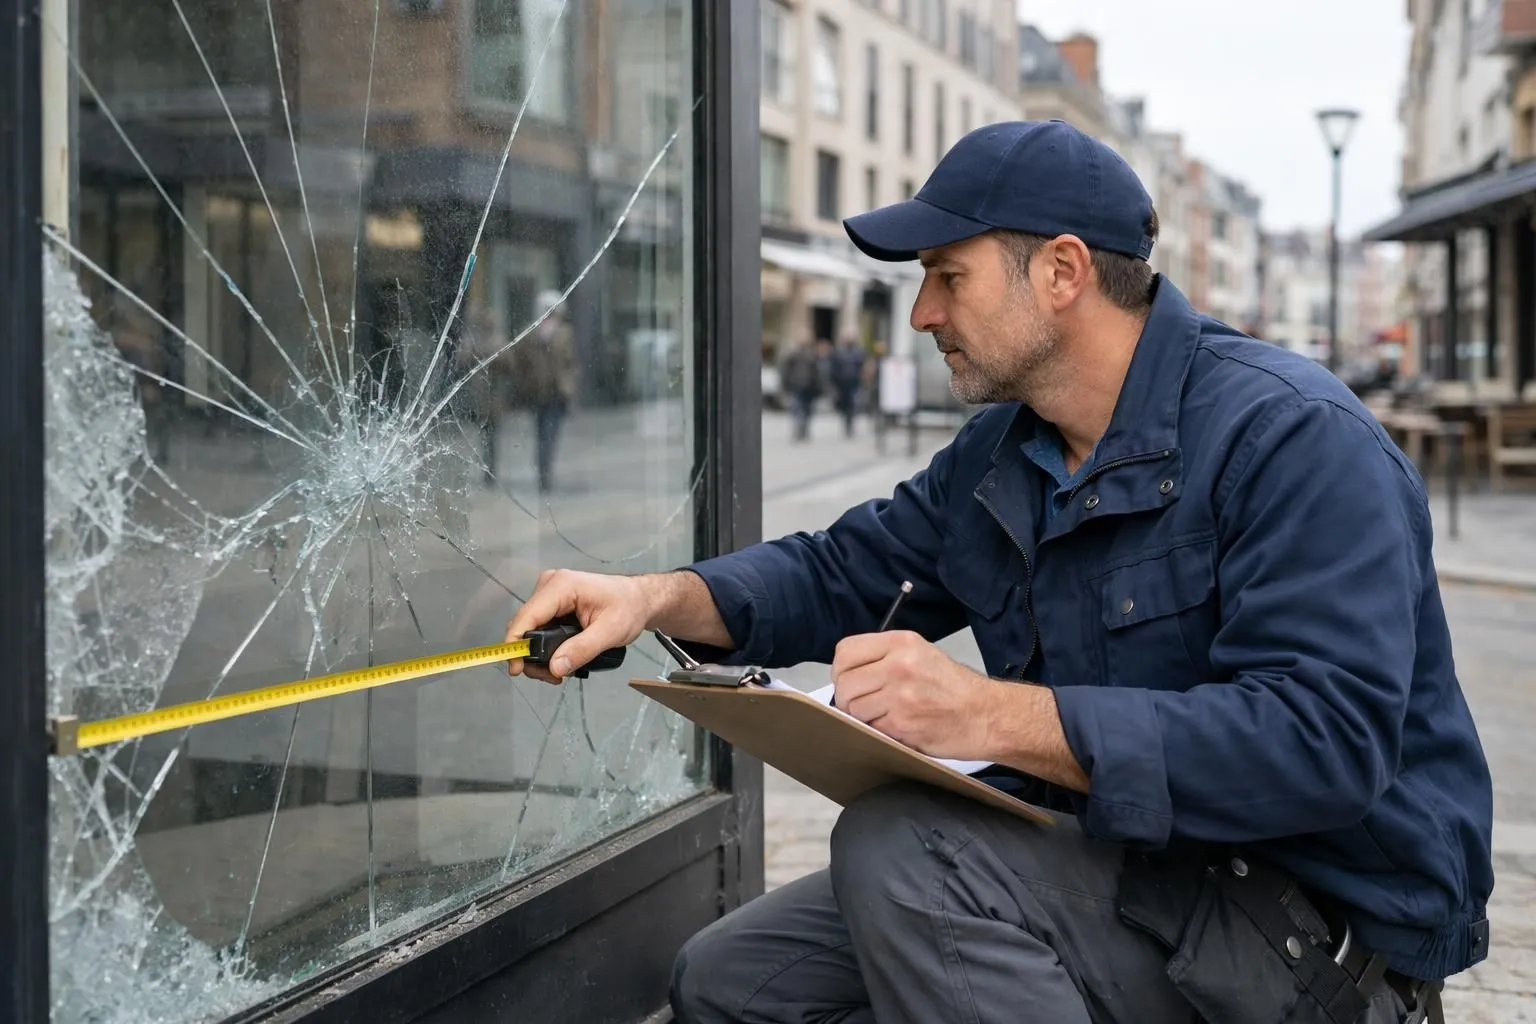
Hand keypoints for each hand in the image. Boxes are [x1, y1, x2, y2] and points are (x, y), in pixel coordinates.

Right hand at [505, 569, 651, 682]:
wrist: (638, 599)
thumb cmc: (629, 608)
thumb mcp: (610, 632)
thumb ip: (582, 649)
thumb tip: (554, 667)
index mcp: (561, 586)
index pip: (527, 616)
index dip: (516, 644)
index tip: (516, 669)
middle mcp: (549, 585)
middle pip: (524, 626)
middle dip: (532, 656)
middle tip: (553, 677)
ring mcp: (549, 594)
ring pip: (529, 630)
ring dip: (538, 655)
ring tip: (558, 672)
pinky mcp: (552, 604)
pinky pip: (538, 628)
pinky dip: (544, 648)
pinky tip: (559, 660)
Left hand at [830, 631, 1001, 759]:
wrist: (987, 715)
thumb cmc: (956, 688)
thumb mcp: (921, 654)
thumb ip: (885, 657)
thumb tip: (848, 673)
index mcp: (901, 642)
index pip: (846, 651)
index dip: (841, 670)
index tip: (848, 680)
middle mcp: (899, 664)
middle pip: (845, 682)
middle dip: (848, 698)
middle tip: (863, 704)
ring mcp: (900, 695)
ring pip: (854, 708)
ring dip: (863, 717)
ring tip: (885, 716)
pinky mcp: (902, 723)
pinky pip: (871, 728)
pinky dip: (879, 731)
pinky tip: (898, 726)